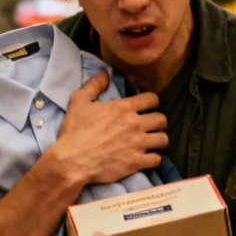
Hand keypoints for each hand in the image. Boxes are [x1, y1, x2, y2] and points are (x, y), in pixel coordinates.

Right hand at [49, 71, 167, 185]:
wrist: (72, 161)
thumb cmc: (75, 131)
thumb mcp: (79, 101)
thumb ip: (94, 85)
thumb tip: (106, 73)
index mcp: (123, 108)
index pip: (152, 99)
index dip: (152, 102)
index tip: (147, 107)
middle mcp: (135, 124)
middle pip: (162, 119)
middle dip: (158, 121)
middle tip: (151, 125)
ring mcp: (138, 144)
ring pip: (163, 139)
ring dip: (159, 139)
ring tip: (152, 141)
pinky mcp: (136, 162)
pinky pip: (157, 159)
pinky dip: (154, 158)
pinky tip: (147, 157)